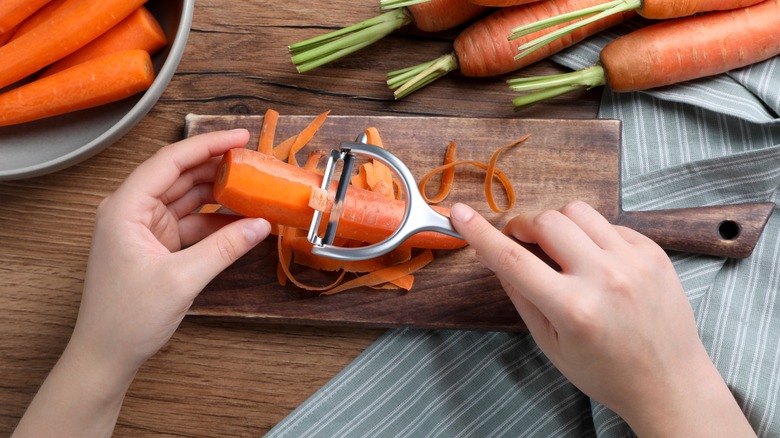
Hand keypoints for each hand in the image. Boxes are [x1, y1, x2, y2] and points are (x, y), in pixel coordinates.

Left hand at [72, 128, 270, 373]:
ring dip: (219, 194)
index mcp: (125, 208)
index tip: (240, 138)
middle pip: (180, 175)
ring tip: (253, 188)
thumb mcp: (182, 280)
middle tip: (254, 163)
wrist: (106, 354)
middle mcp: (131, 210)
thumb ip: (224, 248)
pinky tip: (241, 221)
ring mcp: (144, 227)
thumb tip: (261, 225)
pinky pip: (190, 222)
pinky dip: (215, 221)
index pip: (170, 162)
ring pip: (187, 198)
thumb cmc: (127, 318)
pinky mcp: (156, 245)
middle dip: (217, 167)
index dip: (207, 145)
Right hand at [449, 201, 754, 436]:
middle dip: (524, 226)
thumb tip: (493, 254)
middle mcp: (605, 279)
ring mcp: (634, 261)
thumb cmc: (605, 372)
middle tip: (522, 242)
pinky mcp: (653, 251)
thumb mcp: (550, 344)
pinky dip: (590, 234)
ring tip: (560, 249)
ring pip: (577, 211)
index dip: (480, 234)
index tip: (460, 214)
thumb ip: (520, 295)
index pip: (513, 260)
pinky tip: (594, 260)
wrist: (669, 382)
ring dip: (557, 223)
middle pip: (546, 221)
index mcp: (574, 310)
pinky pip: (608, 223)